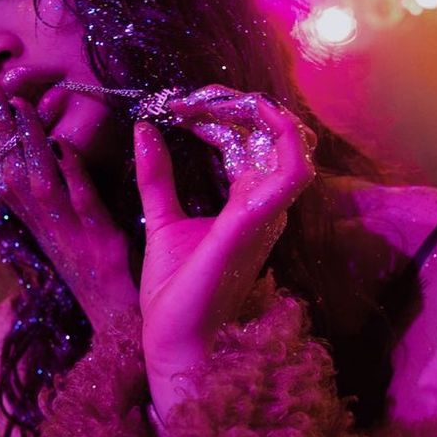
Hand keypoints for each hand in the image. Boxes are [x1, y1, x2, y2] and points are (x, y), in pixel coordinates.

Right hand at [0, 84, 137, 326]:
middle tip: (2, 99)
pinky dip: (71, 174)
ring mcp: (74, 237)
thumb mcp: (78, 240)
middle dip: (7, 138)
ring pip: (40, 186)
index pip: (10, 183)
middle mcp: (51, 232)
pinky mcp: (102, 242)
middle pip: (16, 179)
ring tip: (24, 110)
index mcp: (44, 231)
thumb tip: (59, 164)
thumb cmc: (106, 280)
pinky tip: (65, 146)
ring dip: (31, 147)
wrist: (124, 326)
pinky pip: (81, 204)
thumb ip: (66, 206)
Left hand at [134, 85, 315, 417]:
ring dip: (259, 111)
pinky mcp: (256, 223)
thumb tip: (144, 130)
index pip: (248, 144)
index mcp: (247, 207)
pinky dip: (279, 135)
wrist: (173, 340)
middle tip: (193, 95)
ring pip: (292, 145)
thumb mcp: (161, 220)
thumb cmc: (174, 293)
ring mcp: (266, 215)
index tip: (177, 105)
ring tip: (214, 96)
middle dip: (238, 104)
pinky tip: (245, 110)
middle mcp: (265, 208)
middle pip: (274, 138)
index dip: (219, 115)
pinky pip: (291, 170)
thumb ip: (158, 177)